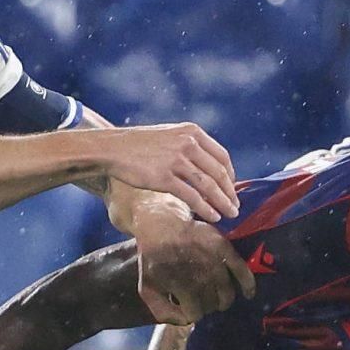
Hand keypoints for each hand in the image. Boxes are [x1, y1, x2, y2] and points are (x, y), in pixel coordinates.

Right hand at [101, 122, 237, 224]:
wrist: (113, 148)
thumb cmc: (140, 145)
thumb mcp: (170, 135)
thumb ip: (190, 146)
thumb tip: (208, 168)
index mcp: (192, 132)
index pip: (221, 156)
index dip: (230, 175)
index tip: (232, 188)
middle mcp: (188, 144)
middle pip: (218, 172)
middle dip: (230, 192)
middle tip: (235, 207)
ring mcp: (176, 160)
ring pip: (209, 185)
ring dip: (223, 202)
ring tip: (229, 215)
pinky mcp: (164, 177)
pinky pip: (192, 196)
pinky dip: (205, 208)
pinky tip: (213, 216)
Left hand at [132, 207, 252, 323]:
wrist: (162, 224)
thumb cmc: (153, 258)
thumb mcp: (148, 287)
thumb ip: (162, 311)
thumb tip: (186, 322)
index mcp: (179, 284)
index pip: (195, 313)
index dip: (193, 314)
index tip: (191, 309)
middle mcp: (199, 274)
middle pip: (212, 303)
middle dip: (208, 306)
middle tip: (205, 302)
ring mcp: (213, 260)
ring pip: (226, 292)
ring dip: (223, 300)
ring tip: (220, 300)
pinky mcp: (223, 247)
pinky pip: (242, 270)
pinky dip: (248, 284)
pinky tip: (248, 294)